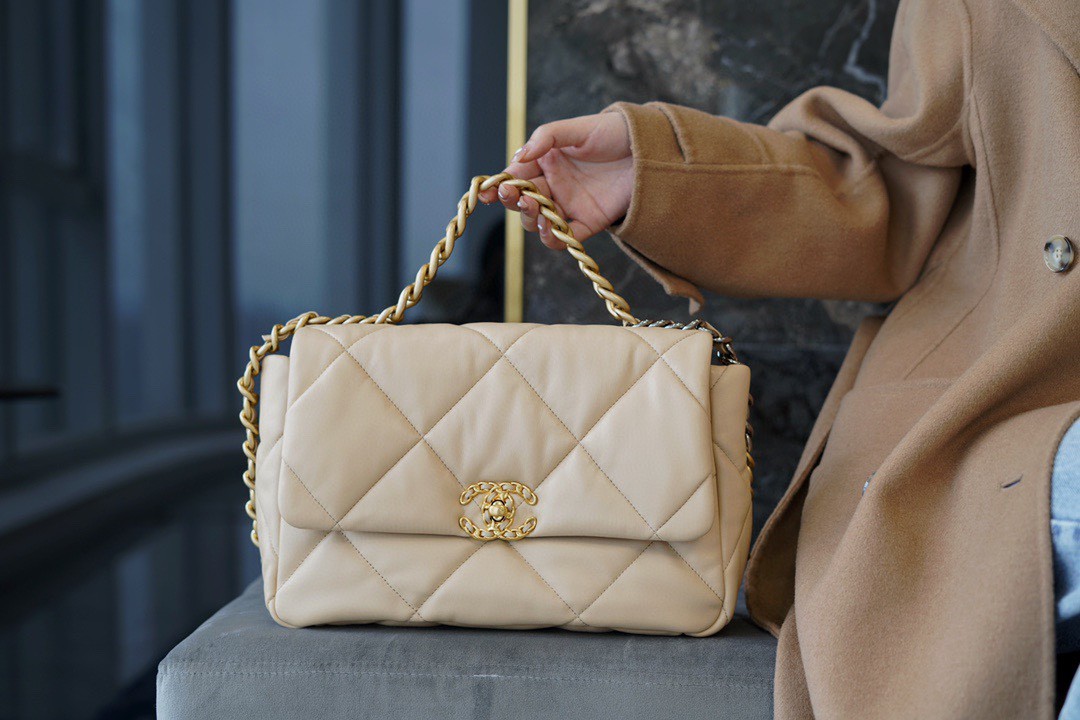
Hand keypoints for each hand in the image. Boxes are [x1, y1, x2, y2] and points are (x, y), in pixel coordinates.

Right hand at [479, 112, 631, 248]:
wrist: (650, 149)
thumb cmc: (614, 133)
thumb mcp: (578, 128)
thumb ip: (547, 138)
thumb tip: (519, 156)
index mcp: (546, 162)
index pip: (516, 176)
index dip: (500, 184)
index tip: (490, 189)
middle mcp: (554, 185)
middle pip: (523, 202)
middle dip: (514, 202)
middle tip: (516, 196)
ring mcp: (569, 205)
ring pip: (539, 221)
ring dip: (531, 219)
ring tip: (535, 209)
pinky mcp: (588, 222)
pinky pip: (565, 237)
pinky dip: (554, 238)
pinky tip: (550, 230)